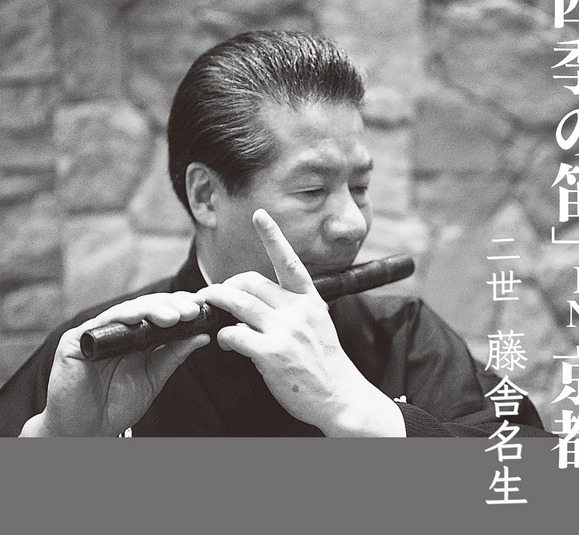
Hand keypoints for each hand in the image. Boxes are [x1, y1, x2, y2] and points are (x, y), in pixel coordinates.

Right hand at [20, 292, 210, 436]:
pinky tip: (139, 317)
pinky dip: (122, 317)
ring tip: (174, 317)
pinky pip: (101, 322)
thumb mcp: (154, 377)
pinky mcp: (77, 339)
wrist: (84, 432)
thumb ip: (174, 355)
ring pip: (129, 310)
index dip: (180, 307)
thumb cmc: (116, 405)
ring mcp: (97, 332)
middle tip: (193, 311)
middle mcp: (118, 330)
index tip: (202, 307)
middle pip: (147, 307)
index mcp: (137, 338)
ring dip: (153, 309)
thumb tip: (203, 336)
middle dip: (172, 306)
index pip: (160, 313)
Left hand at [199, 209, 404, 436]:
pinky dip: (224, 335)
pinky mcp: (272, 354)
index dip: (273, 235)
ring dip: (216, 302)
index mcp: (310, 299)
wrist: (340, 396)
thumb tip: (254, 301)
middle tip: (214, 294)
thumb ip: (290, 307)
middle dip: (226, 285)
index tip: (260, 215)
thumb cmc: (324, 360)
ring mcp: (286, 331)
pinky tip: (226, 343)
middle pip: (250, 281)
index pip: (288, 260)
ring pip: (238, 303)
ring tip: (207, 307)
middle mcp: (298, 309)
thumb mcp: (316, 322)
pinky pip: (234, 334)